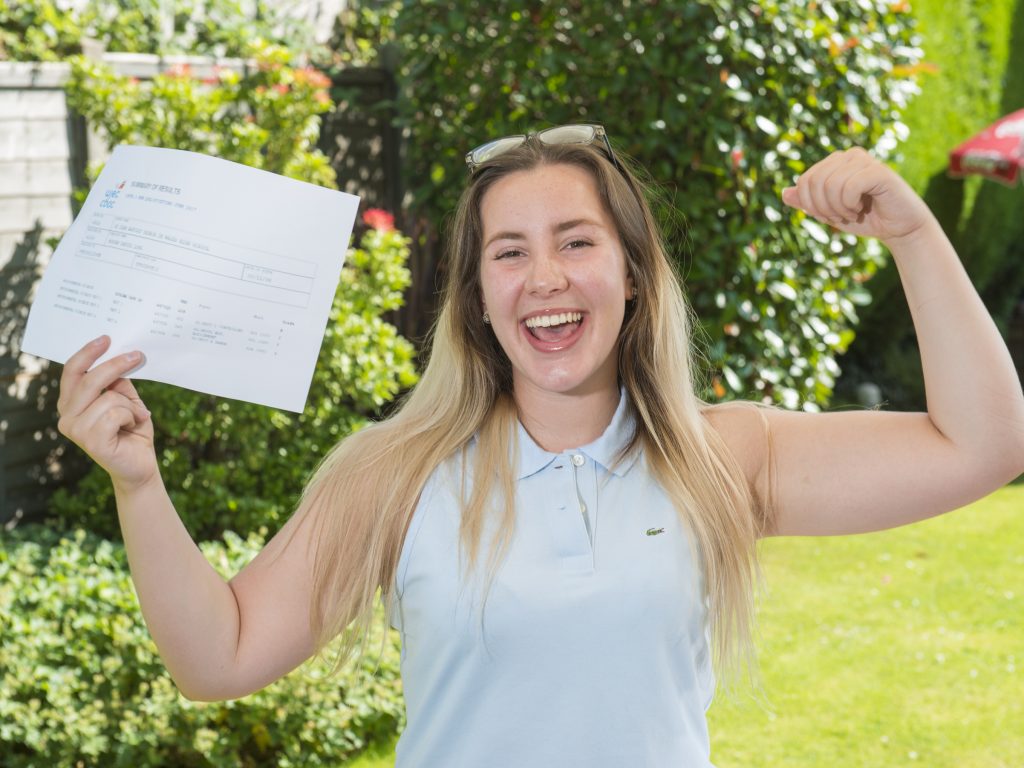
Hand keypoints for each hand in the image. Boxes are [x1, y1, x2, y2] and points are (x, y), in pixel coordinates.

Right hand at [57, 335, 157, 490]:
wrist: (140, 465)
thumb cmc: (132, 431)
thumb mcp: (127, 400)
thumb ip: (118, 382)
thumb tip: (120, 357)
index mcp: (71, 403)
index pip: (72, 372)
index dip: (87, 353)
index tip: (106, 338)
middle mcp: (67, 416)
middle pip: (89, 380)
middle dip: (116, 365)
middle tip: (138, 356)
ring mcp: (75, 430)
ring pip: (109, 398)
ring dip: (130, 405)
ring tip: (136, 417)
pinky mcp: (90, 441)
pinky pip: (115, 413)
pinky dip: (131, 416)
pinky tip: (133, 426)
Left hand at [781, 147, 934, 246]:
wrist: (899, 228)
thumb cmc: (866, 219)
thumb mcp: (830, 213)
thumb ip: (807, 203)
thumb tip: (784, 193)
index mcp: (835, 162)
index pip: (804, 180)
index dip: (810, 205)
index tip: (828, 215)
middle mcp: (849, 156)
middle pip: (813, 182)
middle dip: (822, 208)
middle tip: (840, 216)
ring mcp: (864, 160)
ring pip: (829, 185)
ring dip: (837, 209)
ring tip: (852, 213)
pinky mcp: (878, 171)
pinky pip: (847, 188)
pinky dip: (849, 205)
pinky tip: (861, 208)